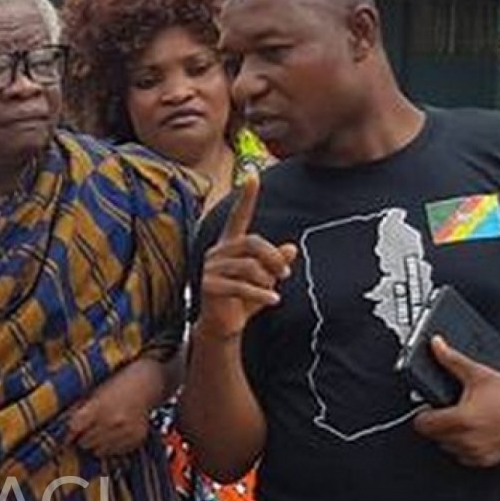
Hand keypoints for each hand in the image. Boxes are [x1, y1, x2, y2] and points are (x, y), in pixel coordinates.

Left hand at [67, 364, 163, 456]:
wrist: (145, 382)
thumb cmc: (114, 384)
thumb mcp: (93, 391)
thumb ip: (77, 408)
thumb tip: (58, 425)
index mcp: (99, 407)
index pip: (74, 429)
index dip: (68, 432)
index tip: (66, 433)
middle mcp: (113, 422)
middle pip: (85, 442)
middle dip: (82, 437)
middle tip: (86, 428)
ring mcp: (127, 432)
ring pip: (98, 451)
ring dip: (95, 443)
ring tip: (100, 429)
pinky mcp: (137, 439)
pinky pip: (114, 452)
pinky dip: (110, 446)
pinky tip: (113, 432)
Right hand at [195, 174, 296, 338]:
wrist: (223, 325)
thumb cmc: (244, 299)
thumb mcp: (265, 279)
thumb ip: (275, 263)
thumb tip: (291, 248)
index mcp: (230, 244)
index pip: (238, 216)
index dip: (246, 197)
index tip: (252, 175)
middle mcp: (218, 251)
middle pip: (252, 243)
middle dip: (272, 258)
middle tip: (285, 274)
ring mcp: (210, 268)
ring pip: (248, 266)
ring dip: (266, 280)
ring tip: (274, 291)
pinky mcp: (208, 286)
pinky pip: (241, 286)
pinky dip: (262, 294)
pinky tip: (274, 301)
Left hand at [412, 337, 499, 466]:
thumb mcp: (478, 373)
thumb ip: (451, 359)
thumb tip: (436, 345)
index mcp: (461, 419)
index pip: (422, 425)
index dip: (423, 414)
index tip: (429, 408)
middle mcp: (468, 440)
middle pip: (434, 437)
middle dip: (436, 424)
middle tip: (448, 411)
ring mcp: (478, 453)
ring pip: (448, 448)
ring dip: (449, 437)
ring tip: (462, 421)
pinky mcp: (488, 460)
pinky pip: (464, 458)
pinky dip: (464, 448)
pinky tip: (473, 432)